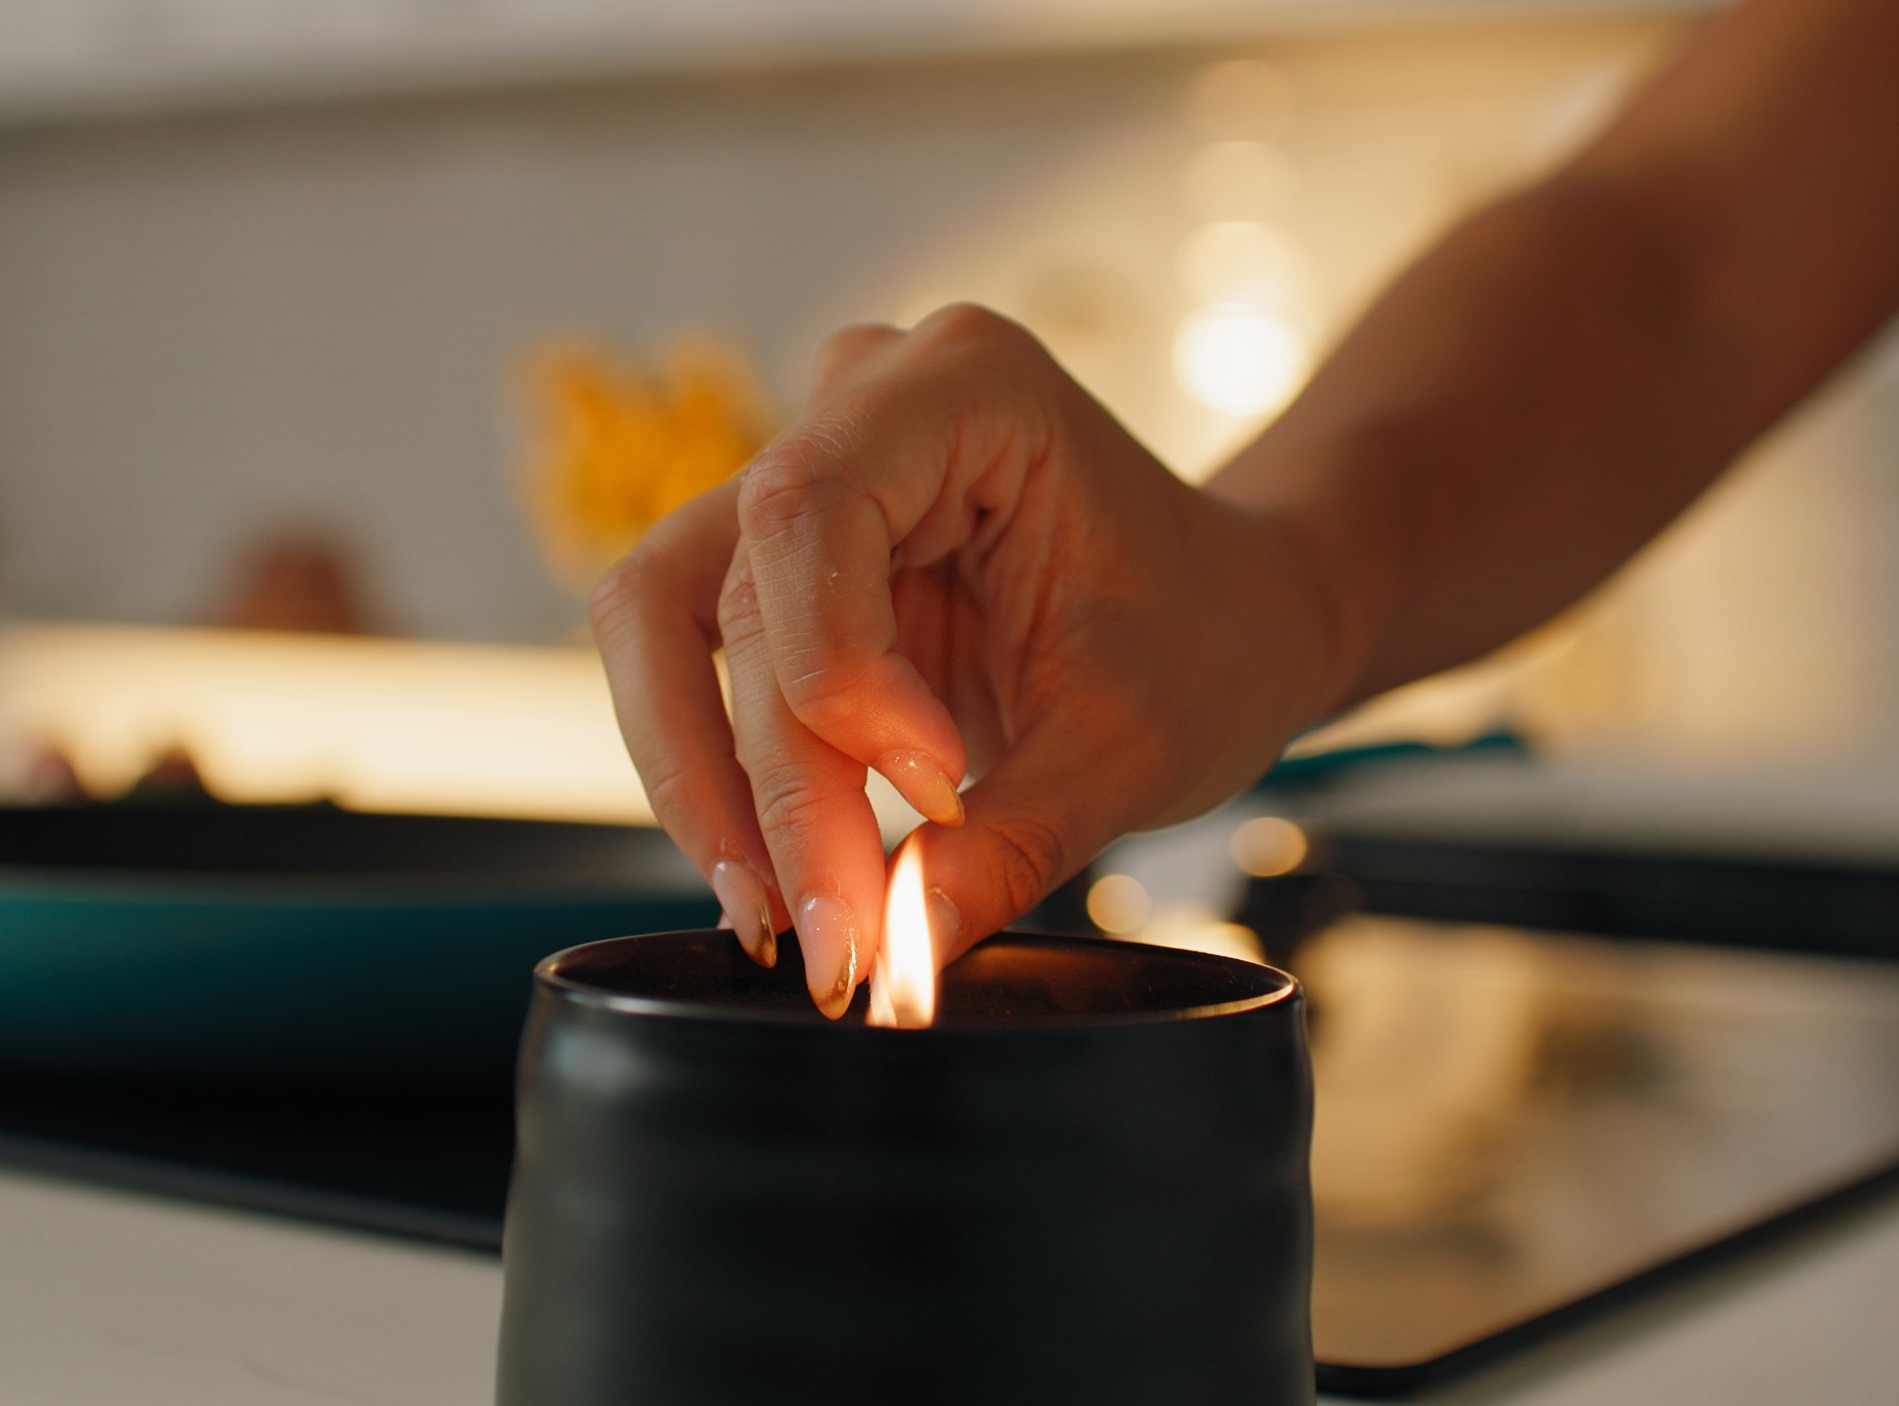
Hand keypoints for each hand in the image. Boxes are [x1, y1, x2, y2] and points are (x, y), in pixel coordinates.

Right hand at [592, 305, 1348, 1016]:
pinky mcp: (781, 561)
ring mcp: (808, 472)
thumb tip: (893, 970)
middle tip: (834, 938)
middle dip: (772, 782)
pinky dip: (718, 776)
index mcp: (969, 383)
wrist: (1231, 618)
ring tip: (780, 921)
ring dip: (704, 783)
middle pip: (733, 589)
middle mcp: (860, 401)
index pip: (810, 509)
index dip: (838, 675)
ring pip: (667, 622)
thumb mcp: (1132, 753)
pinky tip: (774, 877)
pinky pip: (694, 663)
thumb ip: (1007, 850)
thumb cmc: (1206, 639)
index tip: (934, 800)